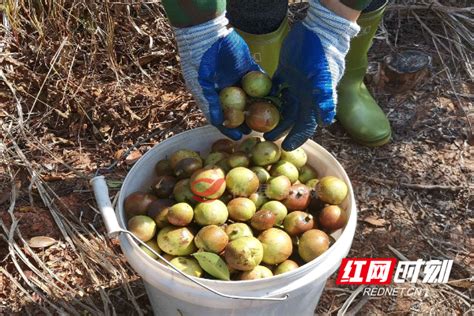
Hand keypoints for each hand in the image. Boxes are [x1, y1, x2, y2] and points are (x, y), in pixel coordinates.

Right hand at [174, 14, 259, 139]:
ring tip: (270, 118)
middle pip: (241, 109)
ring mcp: (239, 79)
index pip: (224, 116)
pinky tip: (275, 97)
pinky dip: (268, 88)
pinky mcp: (249, 67)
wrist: (207, 34)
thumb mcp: (200, 84)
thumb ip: (209, 103)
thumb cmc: (198, 60)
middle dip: (249, 120)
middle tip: (259, 129)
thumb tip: (218, 122)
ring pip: (252, 97)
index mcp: (214, 96)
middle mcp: (228, 90)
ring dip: (261, 107)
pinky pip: (261, 80)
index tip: (240, 136)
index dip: (231, 128)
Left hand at [264, 0, 359, 150]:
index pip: (305, 125)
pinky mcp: (283, 75)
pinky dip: (264, 97)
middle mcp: (303, 96)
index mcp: (313, 100)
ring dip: (269, 116)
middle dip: (279, 130)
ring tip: (255, 124)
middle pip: (290, 119)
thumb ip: (324, 98)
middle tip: (264, 138)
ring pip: (279, 107)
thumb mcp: (323, 77)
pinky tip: (253, 104)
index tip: (285, 147)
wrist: (317, 30)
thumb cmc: (321, 55)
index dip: (296, 137)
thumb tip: (326, 121)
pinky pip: (272, 90)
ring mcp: (292, 86)